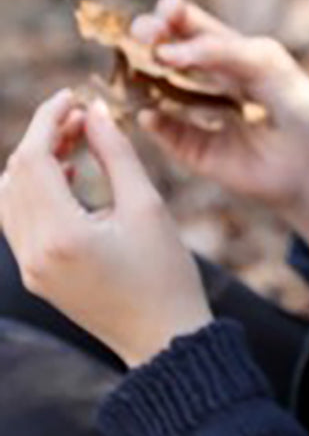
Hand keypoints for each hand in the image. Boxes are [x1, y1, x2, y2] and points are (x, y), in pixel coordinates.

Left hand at [0, 91, 213, 368]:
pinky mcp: (37, 276)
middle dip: (44, 137)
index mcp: (61, 235)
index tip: (72, 95)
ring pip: (10, 197)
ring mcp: (30, 267)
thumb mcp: (147, 206)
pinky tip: (71, 176)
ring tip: (78, 143)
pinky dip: (37, 190)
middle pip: (16, 175)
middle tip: (82, 118)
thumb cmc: (166, 274)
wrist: (164, 340)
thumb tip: (93, 112)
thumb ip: (116, 154)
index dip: (49, 119)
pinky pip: (19, 221)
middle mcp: (33, 253)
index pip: (34, 159)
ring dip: (37, 163)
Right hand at [130, 0, 308, 257]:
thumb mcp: (267, 64)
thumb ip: (222, 52)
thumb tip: (167, 54)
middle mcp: (206, 79)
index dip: (173, 12)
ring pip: (155, 89)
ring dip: (140, 76)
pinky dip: (154, 122)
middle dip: (149, 37)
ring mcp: (196, 113)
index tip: (166, 10)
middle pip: (164, 50)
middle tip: (145, 35)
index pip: (190, 24)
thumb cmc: (300, 104)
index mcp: (229, 53)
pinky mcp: (195, 150)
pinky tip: (149, 113)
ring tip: (136, 67)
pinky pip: (165, 133)